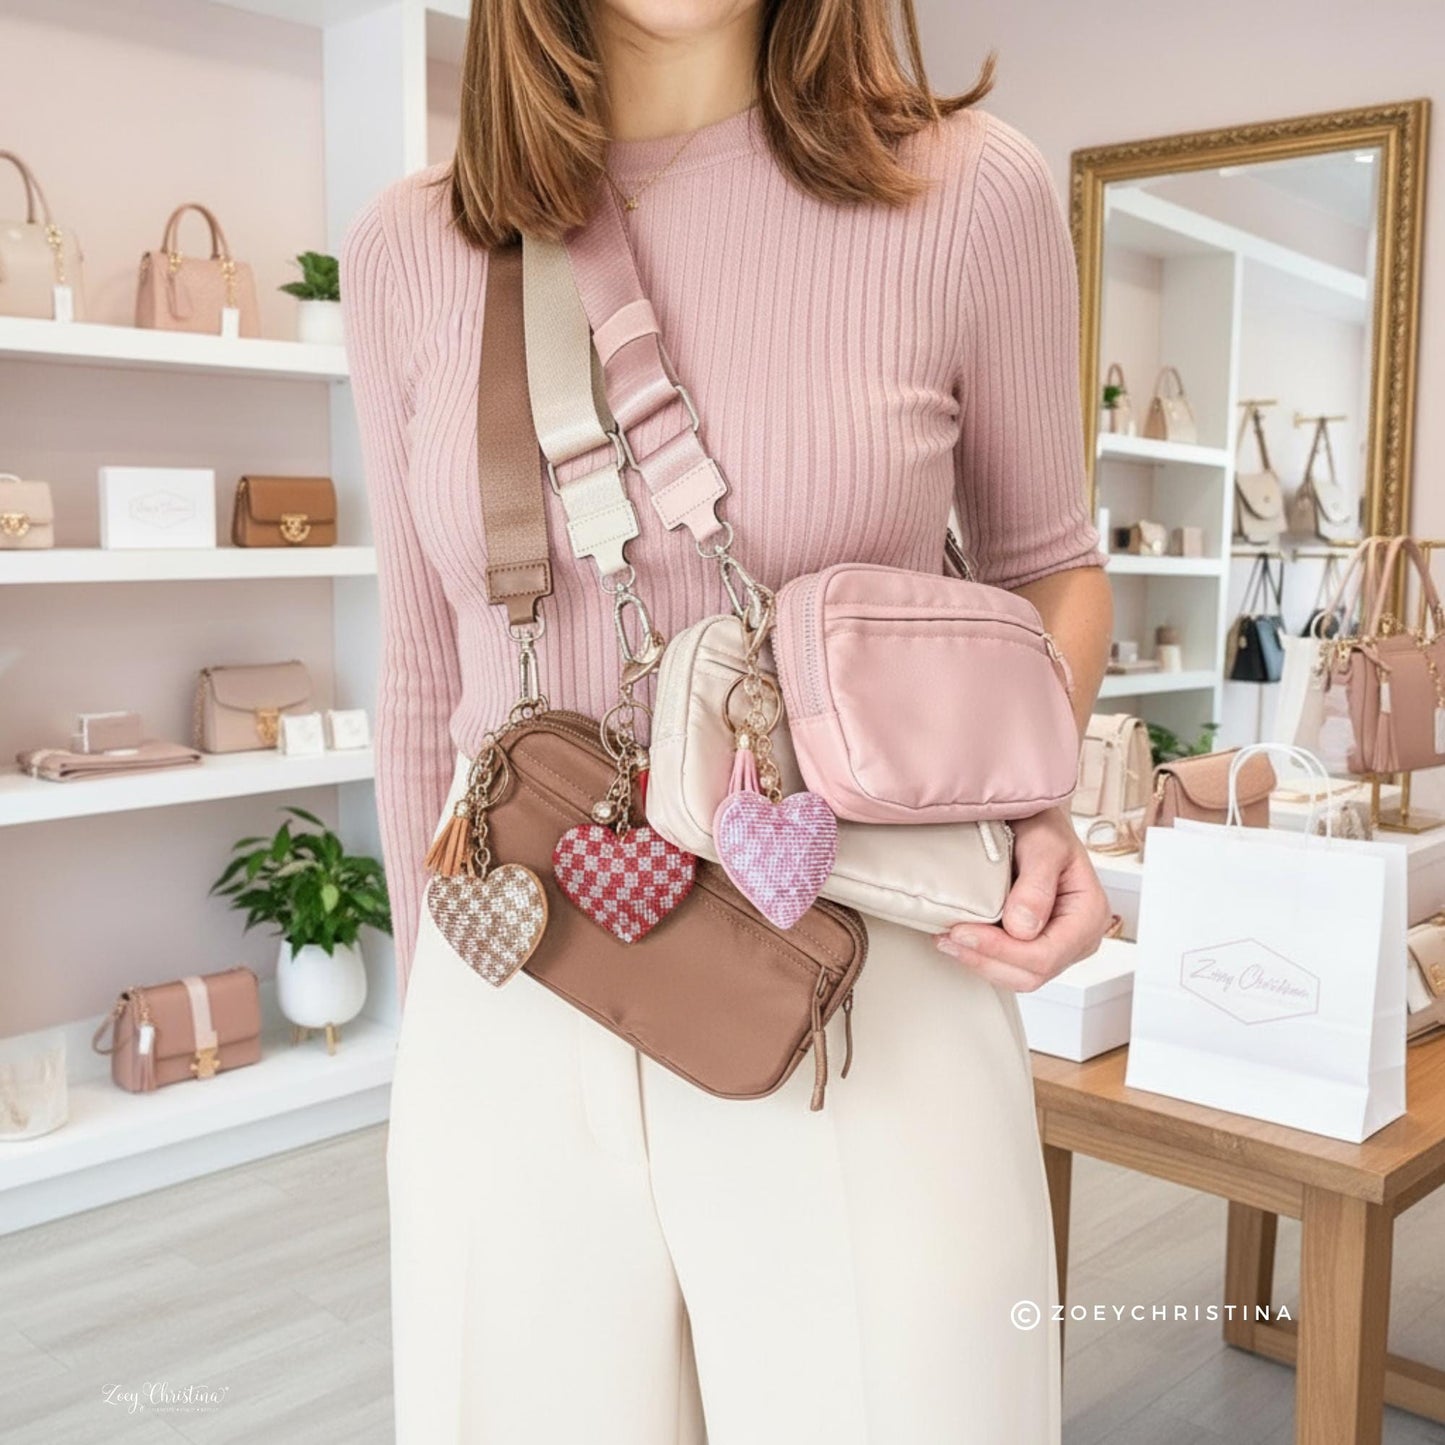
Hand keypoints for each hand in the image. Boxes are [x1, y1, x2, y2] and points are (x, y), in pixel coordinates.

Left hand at [936, 808, 1111, 991]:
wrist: (1036, 821)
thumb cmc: (1045, 827)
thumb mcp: (1043, 842)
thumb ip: (1036, 884)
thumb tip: (1022, 928)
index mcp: (1088, 916)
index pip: (1046, 954)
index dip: (1002, 950)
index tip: (963, 931)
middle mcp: (1078, 938)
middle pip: (1032, 974)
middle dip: (986, 960)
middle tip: (948, 938)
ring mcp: (1058, 946)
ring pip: (1018, 977)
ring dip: (979, 962)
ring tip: (947, 940)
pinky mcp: (1036, 946)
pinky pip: (1010, 966)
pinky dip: (982, 956)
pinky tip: (960, 940)